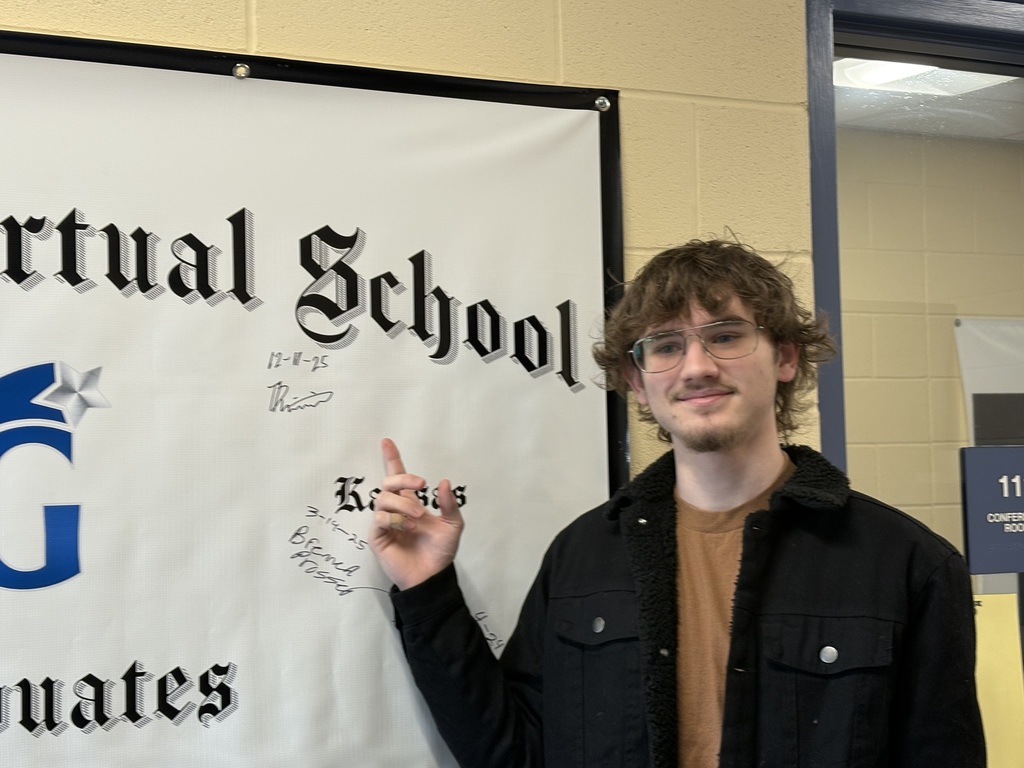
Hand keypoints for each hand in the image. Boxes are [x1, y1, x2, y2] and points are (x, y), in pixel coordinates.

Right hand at [369, 437, 464, 589]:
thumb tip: (444, 481)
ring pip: (383, 499)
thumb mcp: (453, 525)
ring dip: (403, 504)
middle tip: (421, 485)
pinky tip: (408, 528)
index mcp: (411, 503)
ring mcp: (385, 523)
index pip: (398, 476)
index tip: (387, 441)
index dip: (392, 458)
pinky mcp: (378, 537)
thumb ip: (449, 504)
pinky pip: (380, 519)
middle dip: (404, 478)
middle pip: (388, 482)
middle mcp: (396, 510)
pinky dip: (395, 519)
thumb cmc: (440, 552)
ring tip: (419, 517)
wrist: (432, 577)